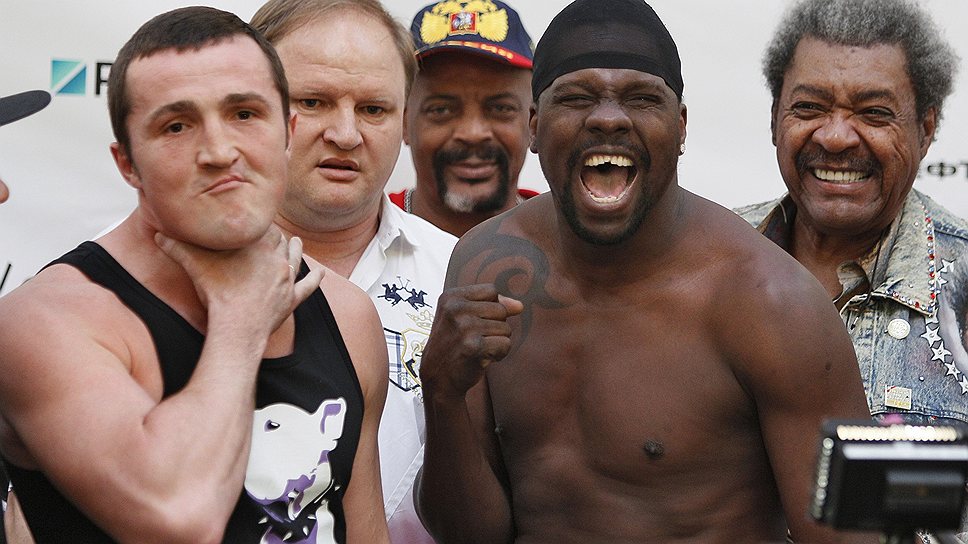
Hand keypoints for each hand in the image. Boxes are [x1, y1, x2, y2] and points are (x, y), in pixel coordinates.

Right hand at [155, 226, 323, 335]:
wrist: (238, 324)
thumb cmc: (216, 293)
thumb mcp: (194, 265)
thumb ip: (177, 247)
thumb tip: (158, 234)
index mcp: (259, 246)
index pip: (264, 228)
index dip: (260, 225)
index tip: (256, 222)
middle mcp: (278, 260)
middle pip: (280, 241)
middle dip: (276, 236)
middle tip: (273, 232)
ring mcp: (287, 280)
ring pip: (296, 259)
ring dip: (295, 250)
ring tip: (296, 241)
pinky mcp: (292, 300)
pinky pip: (308, 287)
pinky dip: (315, 279)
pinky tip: (321, 273)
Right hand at [420, 284, 522, 398]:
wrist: (438, 378)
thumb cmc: (453, 345)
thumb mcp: (463, 317)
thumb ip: (492, 305)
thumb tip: (519, 306)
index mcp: (451, 296)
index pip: (491, 291)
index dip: (489, 309)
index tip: (472, 321)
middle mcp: (456, 308)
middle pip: (501, 310)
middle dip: (494, 327)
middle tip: (473, 338)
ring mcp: (464, 327)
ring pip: (506, 328)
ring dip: (496, 342)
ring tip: (476, 349)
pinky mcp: (474, 346)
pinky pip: (505, 344)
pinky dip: (498, 354)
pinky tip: (481, 358)